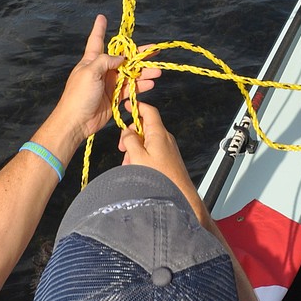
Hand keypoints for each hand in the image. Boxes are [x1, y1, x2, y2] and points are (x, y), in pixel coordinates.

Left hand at [53, 16, 160, 142]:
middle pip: (122, 58)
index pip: (96, 40)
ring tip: (157, 71)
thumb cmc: (78, 95)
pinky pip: (130, 88)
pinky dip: (140, 86)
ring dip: (143, 72)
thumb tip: (121, 58)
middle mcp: (101, 70)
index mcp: (92, 61)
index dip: (99, 28)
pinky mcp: (114, 97)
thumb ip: (106, 61)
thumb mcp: (90, 72)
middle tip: (154, 51)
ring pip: (129, 74)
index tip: (102, 17)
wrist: (76, 122)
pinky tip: (150, 84)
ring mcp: (109, 84)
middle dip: (138, 54)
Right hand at [118, 103, 203, 218]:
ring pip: (145, 141)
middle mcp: (164, 138)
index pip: (149, 111)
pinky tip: (137, 169)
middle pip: (143, 128)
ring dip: (134, 150)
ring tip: (130, 164)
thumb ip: (130, 140)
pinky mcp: (167, 158)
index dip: (137, 106)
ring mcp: (167, 148)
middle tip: (122, 149)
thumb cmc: (159, 176)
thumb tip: (127, 131)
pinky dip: (141, 156)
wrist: (178, 194)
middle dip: (130, 136)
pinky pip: (151, 151)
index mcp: (158, 133)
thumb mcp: (138, 156)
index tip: (127, 106)